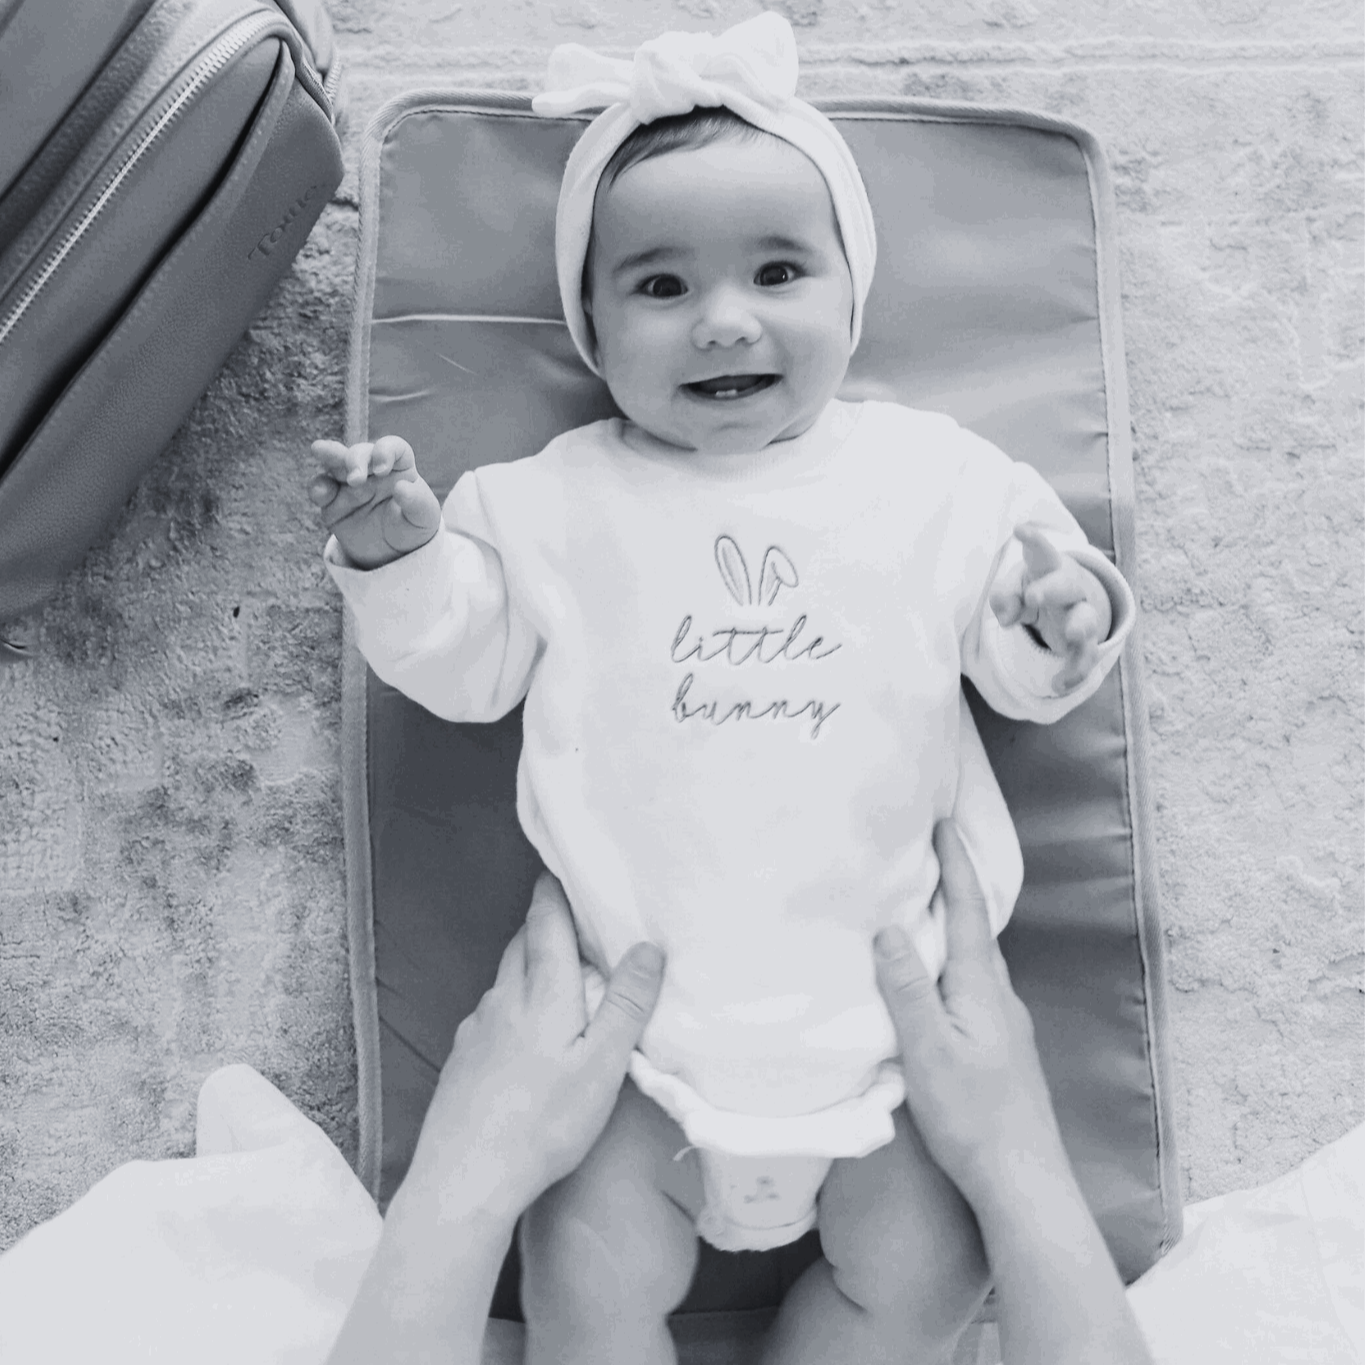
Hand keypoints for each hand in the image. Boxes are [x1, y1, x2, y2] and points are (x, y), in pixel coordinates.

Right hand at [309, 435, 441, 569]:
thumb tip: (402, 487)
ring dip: (329, 455)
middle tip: (355, 479)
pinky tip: (320, 492)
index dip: (385, 451)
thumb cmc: (412, 528)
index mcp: (398, 467)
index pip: (392, 447)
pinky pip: (321, 490)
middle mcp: (372, 469)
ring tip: (319, 449)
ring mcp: (349, 483)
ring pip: (335, 462)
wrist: (392, 554)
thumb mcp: (423, 519)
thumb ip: (417, 502)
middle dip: (355, 459)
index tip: (383, 469)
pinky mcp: (332, 501)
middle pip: (361, 452)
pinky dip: (318, 487)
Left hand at [400, 873, 664, 1226]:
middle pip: (522, 944)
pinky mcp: (461, 1060)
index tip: (564, 868)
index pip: (545, 922)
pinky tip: (523, 1037)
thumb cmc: (544, 1122)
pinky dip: (512, 1007)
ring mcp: (475, 1029)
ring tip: (558, 977)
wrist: (463, 1179)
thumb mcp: (602, 1066)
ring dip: (529, 967)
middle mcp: (503, 998)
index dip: (554, 892)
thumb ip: (626, 1005)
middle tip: (574, 919)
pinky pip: (491, 1015)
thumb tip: (647, 946)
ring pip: (505, 980)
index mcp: (542, 992)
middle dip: (544, 925)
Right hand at [873, 820, 1068, 1204]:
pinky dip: (954, 961)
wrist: (1024, 1180)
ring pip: (977, 958)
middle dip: (955, 885)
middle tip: (926, 851)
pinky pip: (974, 985)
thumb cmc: (972, 1116)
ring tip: (924, 905)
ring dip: (955, 924)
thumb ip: (908, 989)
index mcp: (982, 986)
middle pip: (977, 927)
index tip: (942, 821)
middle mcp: (1000, 995)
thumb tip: (889, 927)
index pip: (969, 910)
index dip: (955, 864)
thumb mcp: (928, 1051)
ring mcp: (1006, 1022)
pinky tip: (936, 977)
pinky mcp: (1002, 1047)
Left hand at [990, 523, 1111, 690]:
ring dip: (1080, 627)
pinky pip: (1084, 658)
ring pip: (1086, 619)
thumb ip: (1004, 597)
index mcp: (1048, 568)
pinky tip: (1058, 686)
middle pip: (1067, 584)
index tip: (1020, 530)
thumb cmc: (1032, 588)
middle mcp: (1070, 589)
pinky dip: (1074, 673)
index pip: (1042, 552)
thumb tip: (1006, 619)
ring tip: (1071, 635)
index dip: (1033, 541)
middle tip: (1033, 596)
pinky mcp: (1084, 643)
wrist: (1063, 605)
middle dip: (1052, 589)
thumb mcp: (1014, 588)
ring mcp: (1081, 615)